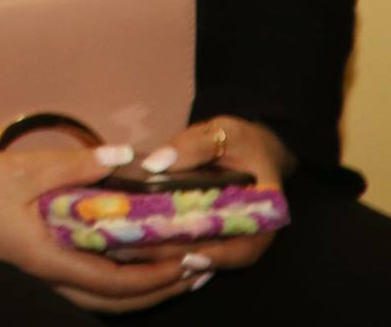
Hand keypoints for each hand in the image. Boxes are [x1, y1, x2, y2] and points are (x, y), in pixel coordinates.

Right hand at [0, 146, 196, 312]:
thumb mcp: (23, 170)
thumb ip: (75, 165)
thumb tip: (125, 158)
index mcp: (50, 258)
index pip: (116, 282)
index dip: (157, 277)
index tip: (191, 261)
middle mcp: (49, 274)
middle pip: (115, 301)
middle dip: (160, 290)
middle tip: (197, 271)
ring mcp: (39, 272)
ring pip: (100, 295)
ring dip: (141, 287)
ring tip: (173, 268)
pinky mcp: (31, 262)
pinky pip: (84, 281)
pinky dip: (114, 278)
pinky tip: (124, 258)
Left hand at [119, 116, 289, 286]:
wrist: (246, 145)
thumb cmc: (241, 139)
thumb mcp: (225, 132)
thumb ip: (194, 146)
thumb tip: (155, 164)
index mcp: (263, 215)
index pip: (245, 248)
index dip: (218, 256)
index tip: (188, 258)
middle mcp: (245, 234)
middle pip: (212, 255)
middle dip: (176, 258)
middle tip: (139, 251)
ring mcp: (222, 235)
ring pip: (194, 253)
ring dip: (162, 255)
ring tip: (126, 248)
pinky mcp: (203, 230)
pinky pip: (183, 242)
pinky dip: (160, 242)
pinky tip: (130, 240)